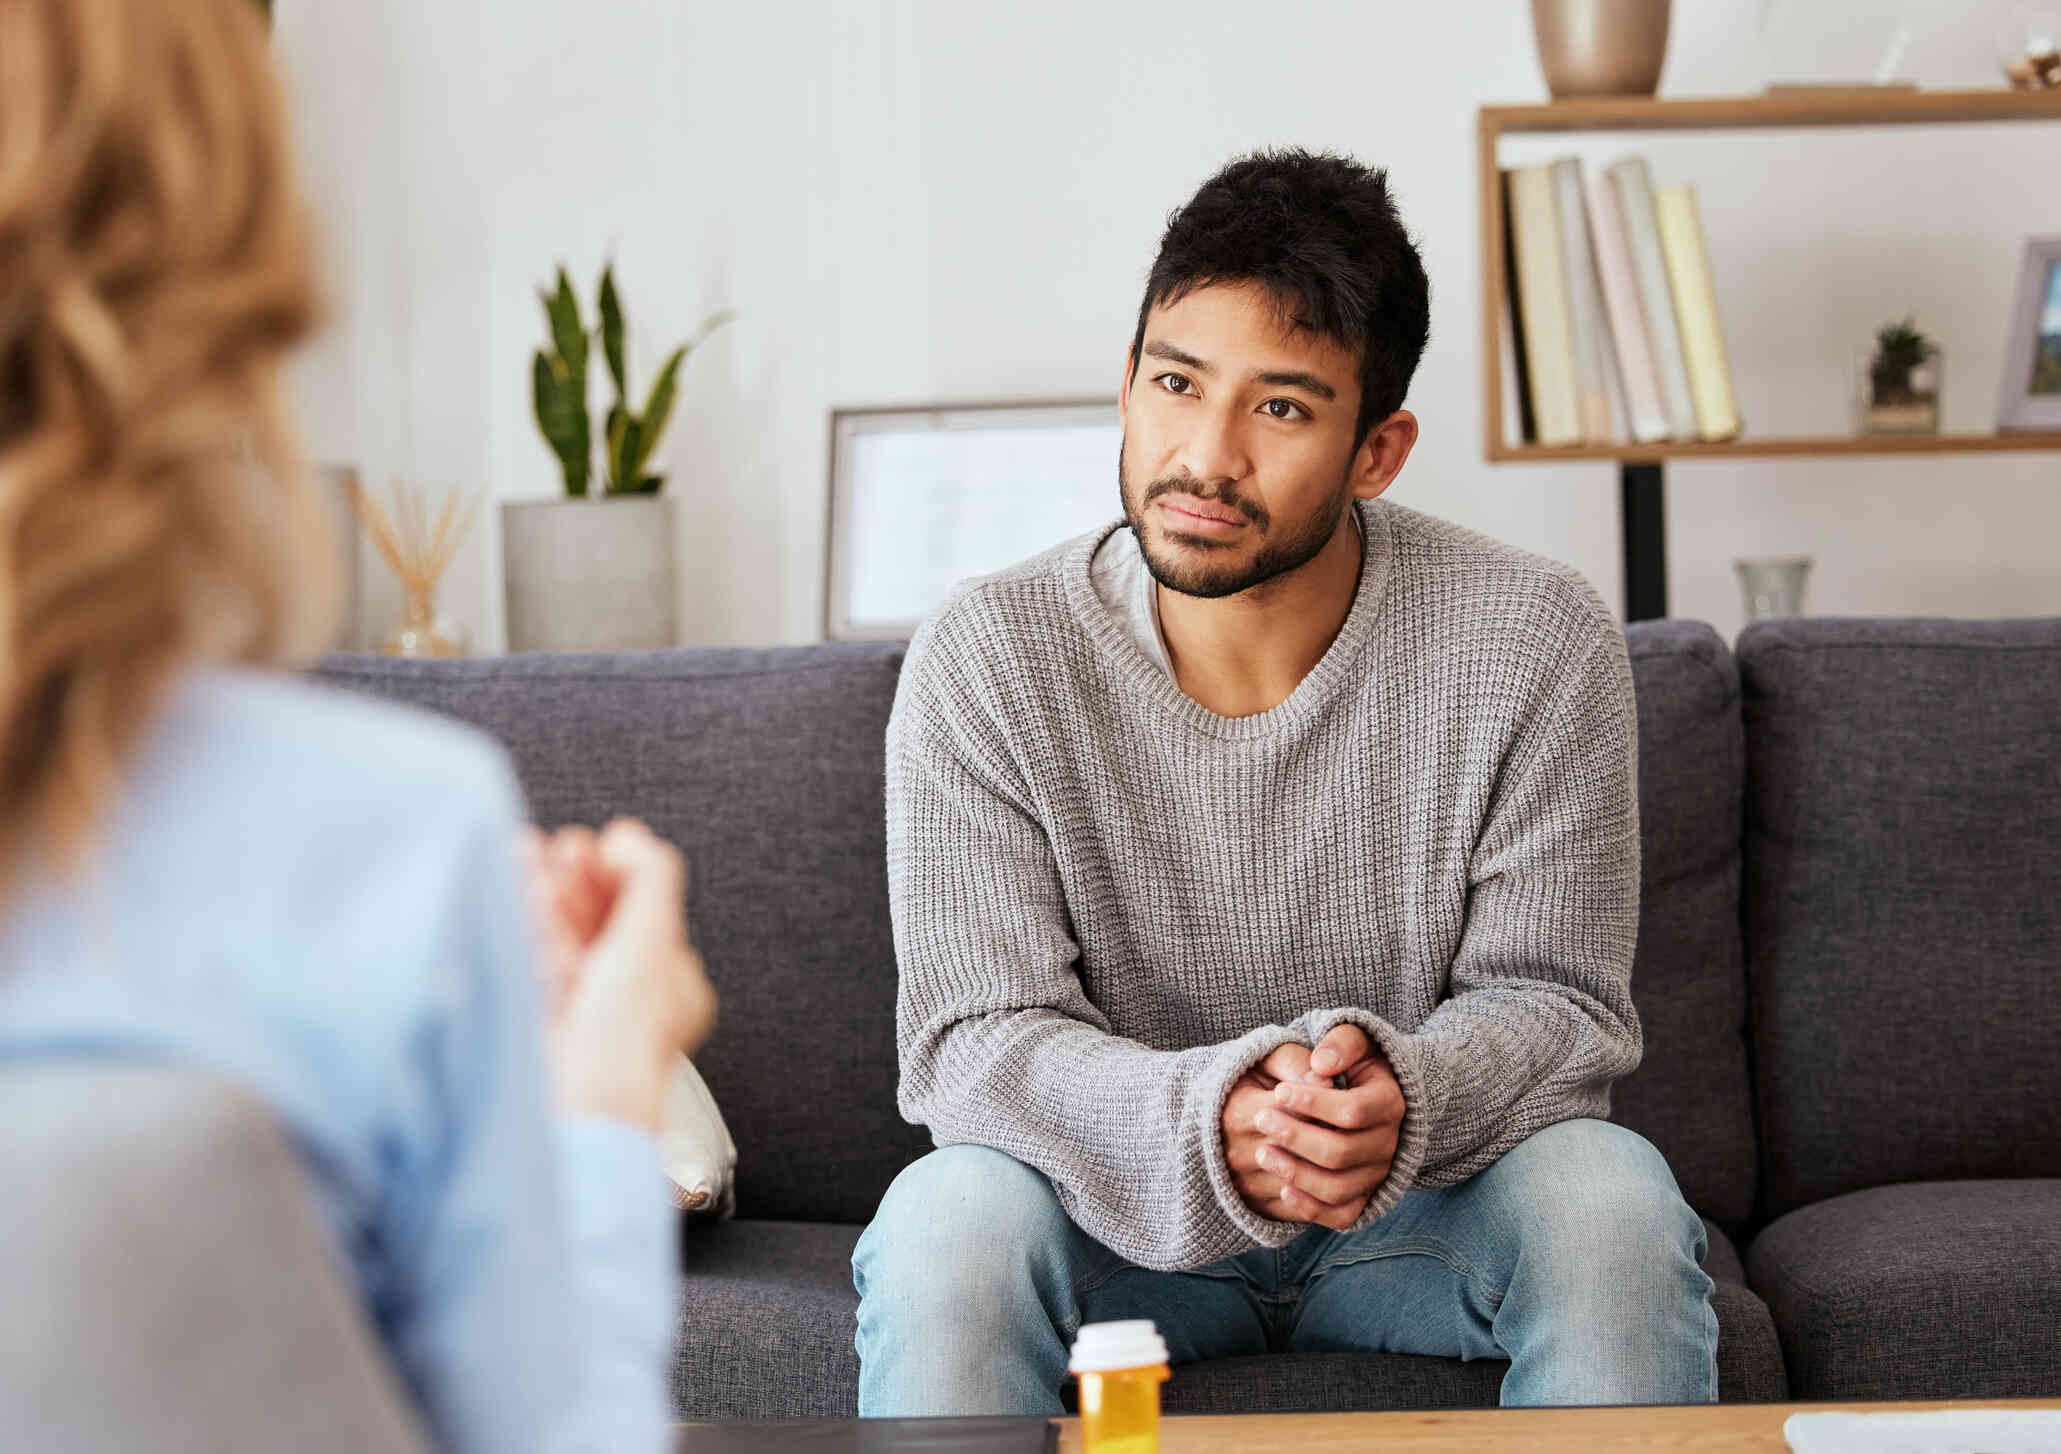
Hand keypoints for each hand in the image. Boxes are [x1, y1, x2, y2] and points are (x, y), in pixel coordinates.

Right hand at [519, 818, 716, 1131]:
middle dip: (577, 879)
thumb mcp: (649, 945)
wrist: (574, 1118)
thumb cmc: (620, 1047)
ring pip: (562, 940)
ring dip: (546, 891)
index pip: (647, 916)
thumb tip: (631, 838)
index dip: (621, 875)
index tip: (598, 845)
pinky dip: (524, 921)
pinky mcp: (539, 1025)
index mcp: (672, 988)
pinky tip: (515, 887)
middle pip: (601, 924)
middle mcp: (629, 1002)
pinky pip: (533, 962)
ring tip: (528, 850)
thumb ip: (649, 880)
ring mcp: (581, 1015)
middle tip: (560, 845)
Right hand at [1223, 1042, 1333, 1224]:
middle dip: (1330, 1134)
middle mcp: (1236, 1155)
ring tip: (1346, 1142)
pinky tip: (1342, 1170)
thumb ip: (1296, 1064)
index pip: (1289, 1113)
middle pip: (1298, 1151)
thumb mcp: (1270, 1061)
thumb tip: (1325, 1078)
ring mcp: (1248, 1186)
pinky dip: (1330, 1194)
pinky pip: (1306, 1211)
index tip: (1336, 1088)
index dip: (1321, 1101)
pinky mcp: (1261, 1209)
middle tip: (1350, 1120)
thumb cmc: (1255, 1082)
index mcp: (1234, 1115)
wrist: (1226, 1119)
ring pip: (1305, 1184)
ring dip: (1335, 1166)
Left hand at [1258, 1023, 1405, 1229]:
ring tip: (1263, 1152)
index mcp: (1390, 1103)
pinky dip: (1311, 1207)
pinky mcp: (1364, 1196)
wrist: (1368, 1097)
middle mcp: (1389, 1144)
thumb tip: (1321, 1064)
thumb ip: (1341, 1043)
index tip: (1279, 1091)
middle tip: (1261, 1118)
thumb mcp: (1354, 1041)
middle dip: (1296, 1136)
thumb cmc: (1353, 1064)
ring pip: (1338, 1187)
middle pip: (1341, 1152)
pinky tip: (1282, 1189)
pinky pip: (1342, 1214)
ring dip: (1296, 1173)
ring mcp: (1377, 1174)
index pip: (1352, 1111)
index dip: (1313, 1103)